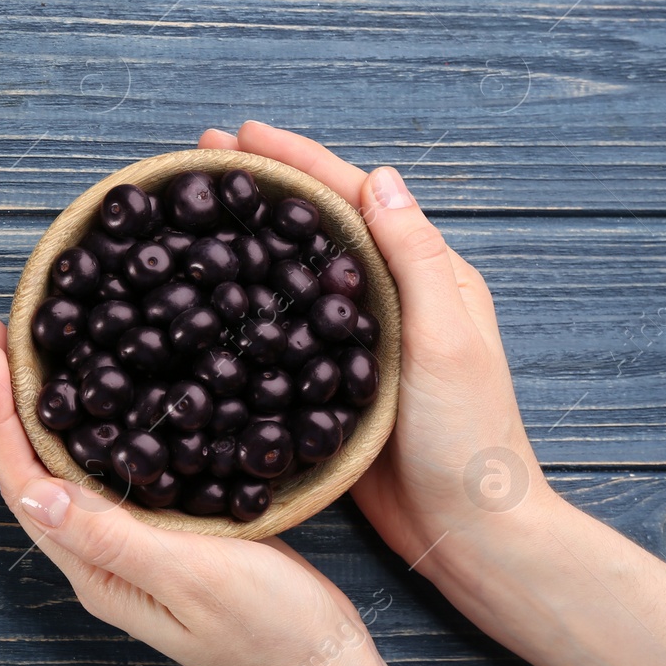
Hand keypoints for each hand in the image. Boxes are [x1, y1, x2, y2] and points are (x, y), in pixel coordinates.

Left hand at [0, 313, 375, 665]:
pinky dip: (99, 421)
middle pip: (32, 465)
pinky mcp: (168, 530)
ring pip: (69, 463)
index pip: (22, 480)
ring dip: (46, 405)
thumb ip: (111, 538)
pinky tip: (109, 388)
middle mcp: (98, 555)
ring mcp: (131, 543)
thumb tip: (34, 493)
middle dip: (9, 396)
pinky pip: (115, 466)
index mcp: (91, 569)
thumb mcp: (187, 577)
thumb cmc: (264, 630)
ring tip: (33, 346)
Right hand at [197, 122, 558, 574]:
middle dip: (263, 185)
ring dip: (250, 234)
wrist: (467, 530)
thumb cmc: (470, 437)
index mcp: (427, 274)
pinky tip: (210, 295)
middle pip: (319, 223)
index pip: (354, 196)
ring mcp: (361, 339)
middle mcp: (392, 297)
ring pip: (296, 269)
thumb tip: (380, 177)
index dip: (298, 160)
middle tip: (203, 160)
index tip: (242, 135)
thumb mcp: (447, 338)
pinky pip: (286, 323)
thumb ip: (415, 258)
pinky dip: (249, 296)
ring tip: (196, 210)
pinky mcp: (334, 381)